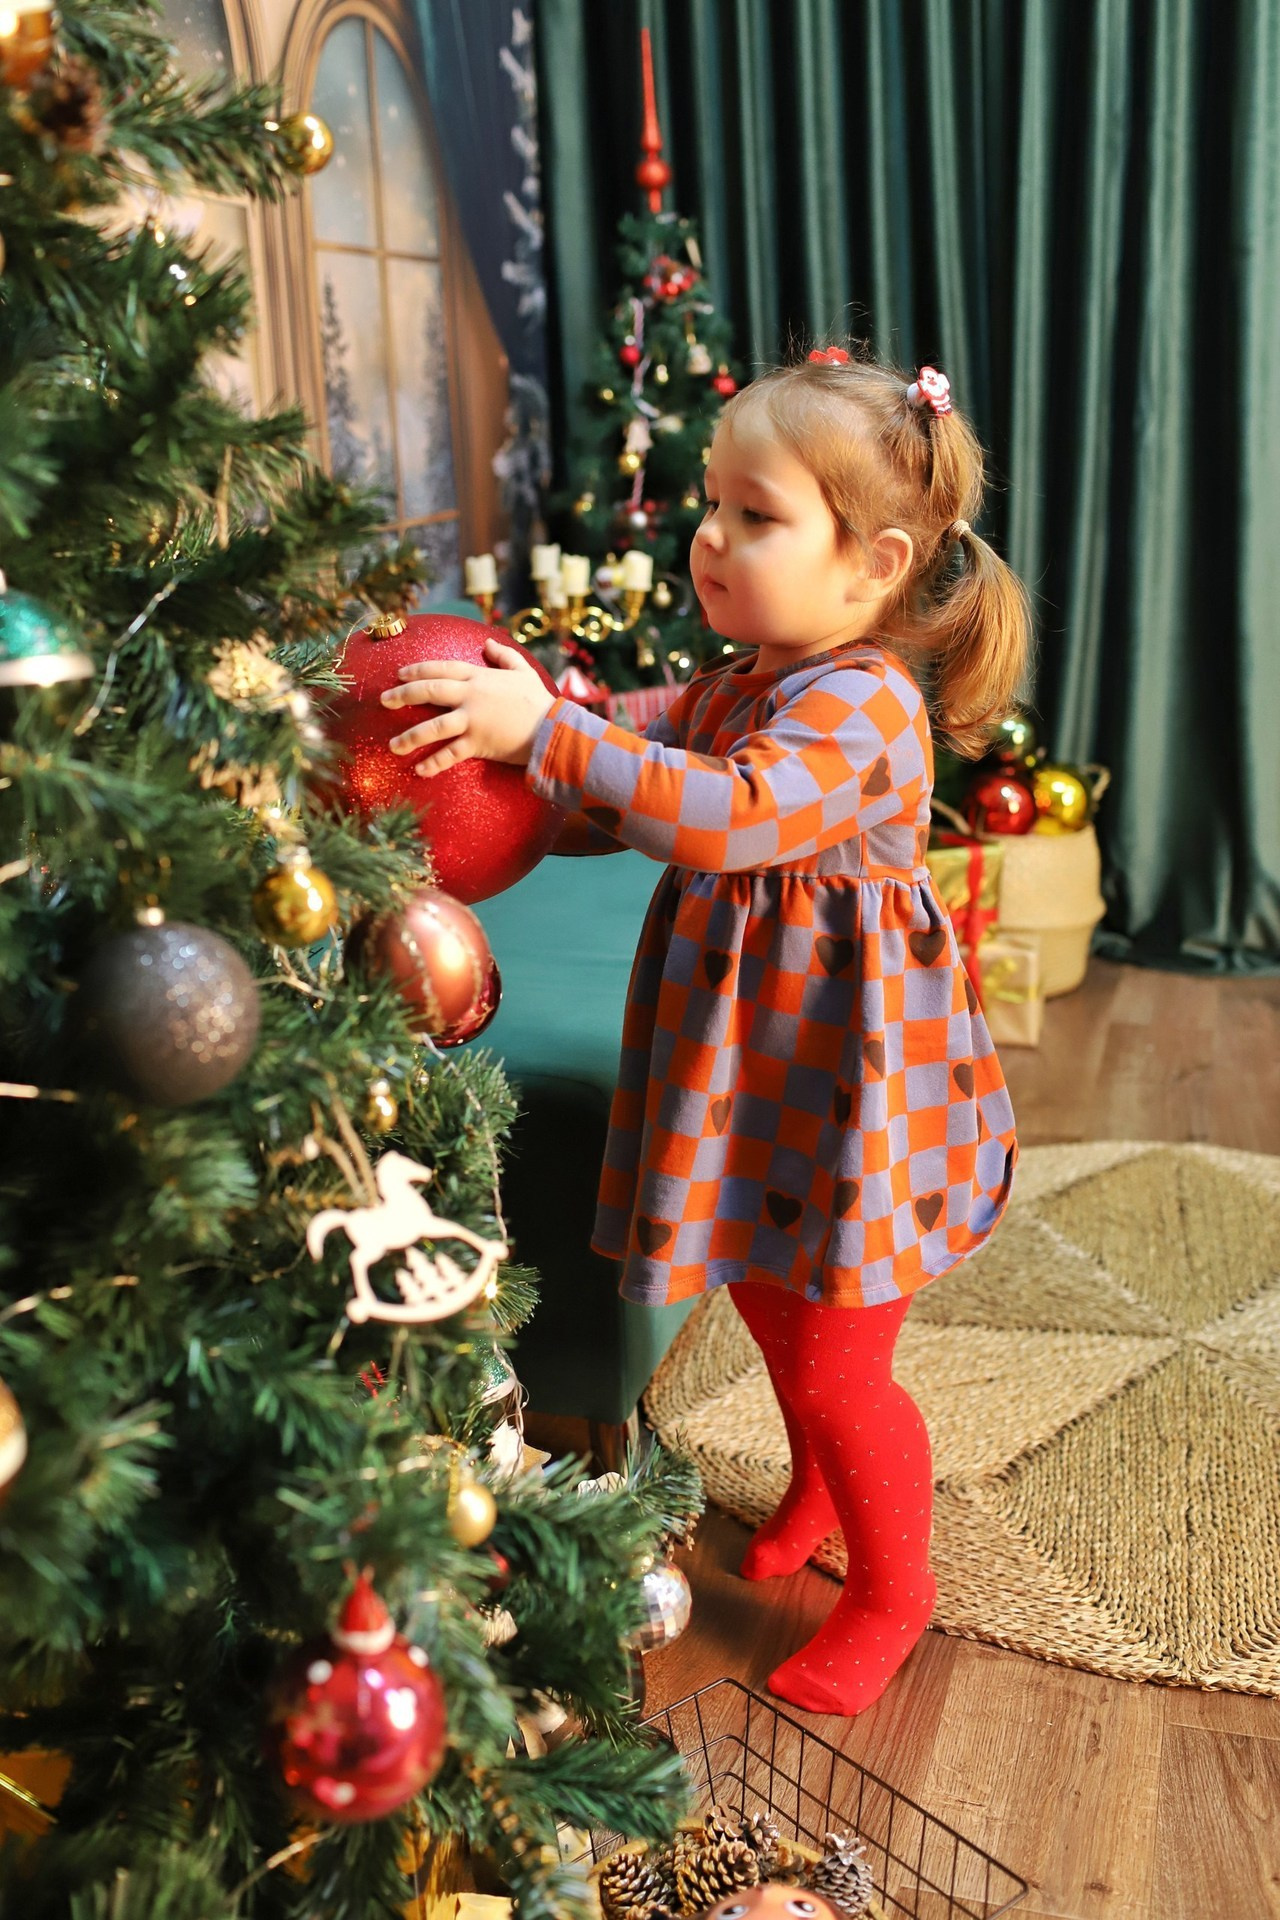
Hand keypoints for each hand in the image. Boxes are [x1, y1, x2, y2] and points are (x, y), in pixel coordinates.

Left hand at [380, 636, 556, 775]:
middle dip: (403, 695)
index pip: (442, 668)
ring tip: (393, 745)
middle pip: (429, 691)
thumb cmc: (539, 702)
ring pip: (433, 726)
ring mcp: (473, 720)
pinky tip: (419, 770)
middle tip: (384, 701)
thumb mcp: (523, 672)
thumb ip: (504, 656)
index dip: (418, 669)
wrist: (553, 729)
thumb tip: (488, 644)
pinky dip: (434, 763)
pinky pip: (450, 754)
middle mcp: (471, 696)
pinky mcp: (478, 743)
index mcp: (479, 677)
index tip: (400, 673)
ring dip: (410, 737)